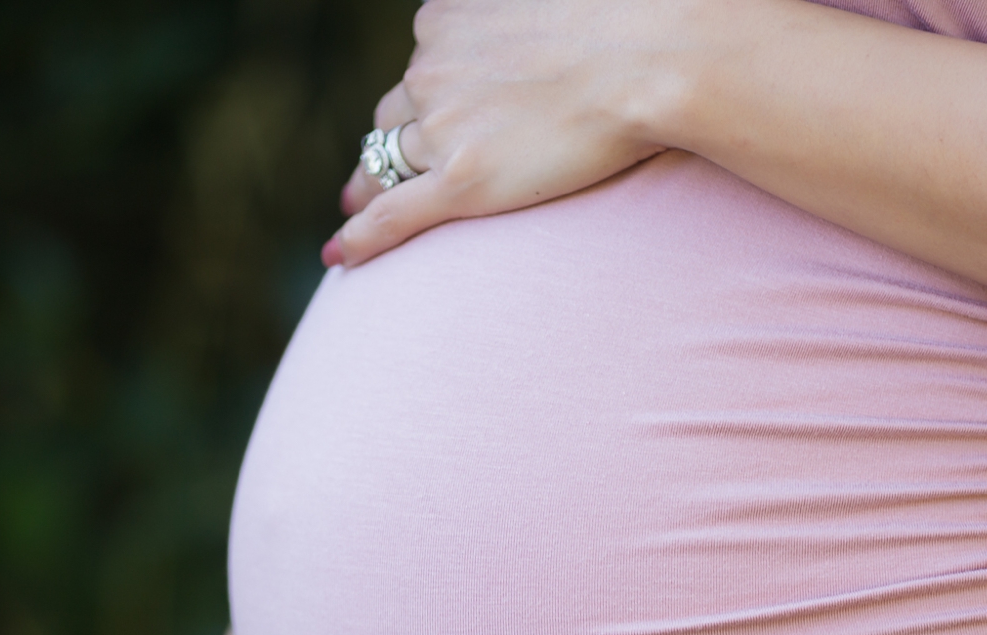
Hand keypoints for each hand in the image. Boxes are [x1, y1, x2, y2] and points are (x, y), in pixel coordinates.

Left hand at [326, 0, 694, 264]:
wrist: (647, 59)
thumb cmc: (626, 22)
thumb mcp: (551, 1)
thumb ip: (521, 17)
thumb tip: (534, 30)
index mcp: (446, 17)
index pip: (422, 61)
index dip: (414, 95)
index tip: (410, 115)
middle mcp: (432, 67)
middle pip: (395, 112)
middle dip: (388, 139)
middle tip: (370, 169)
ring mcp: (443, 127)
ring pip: (388, 161)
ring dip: (370, 184)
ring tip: (357, 207)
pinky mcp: (462, 181)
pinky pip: (394, 214)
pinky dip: (362, 237)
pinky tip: (340, 256)